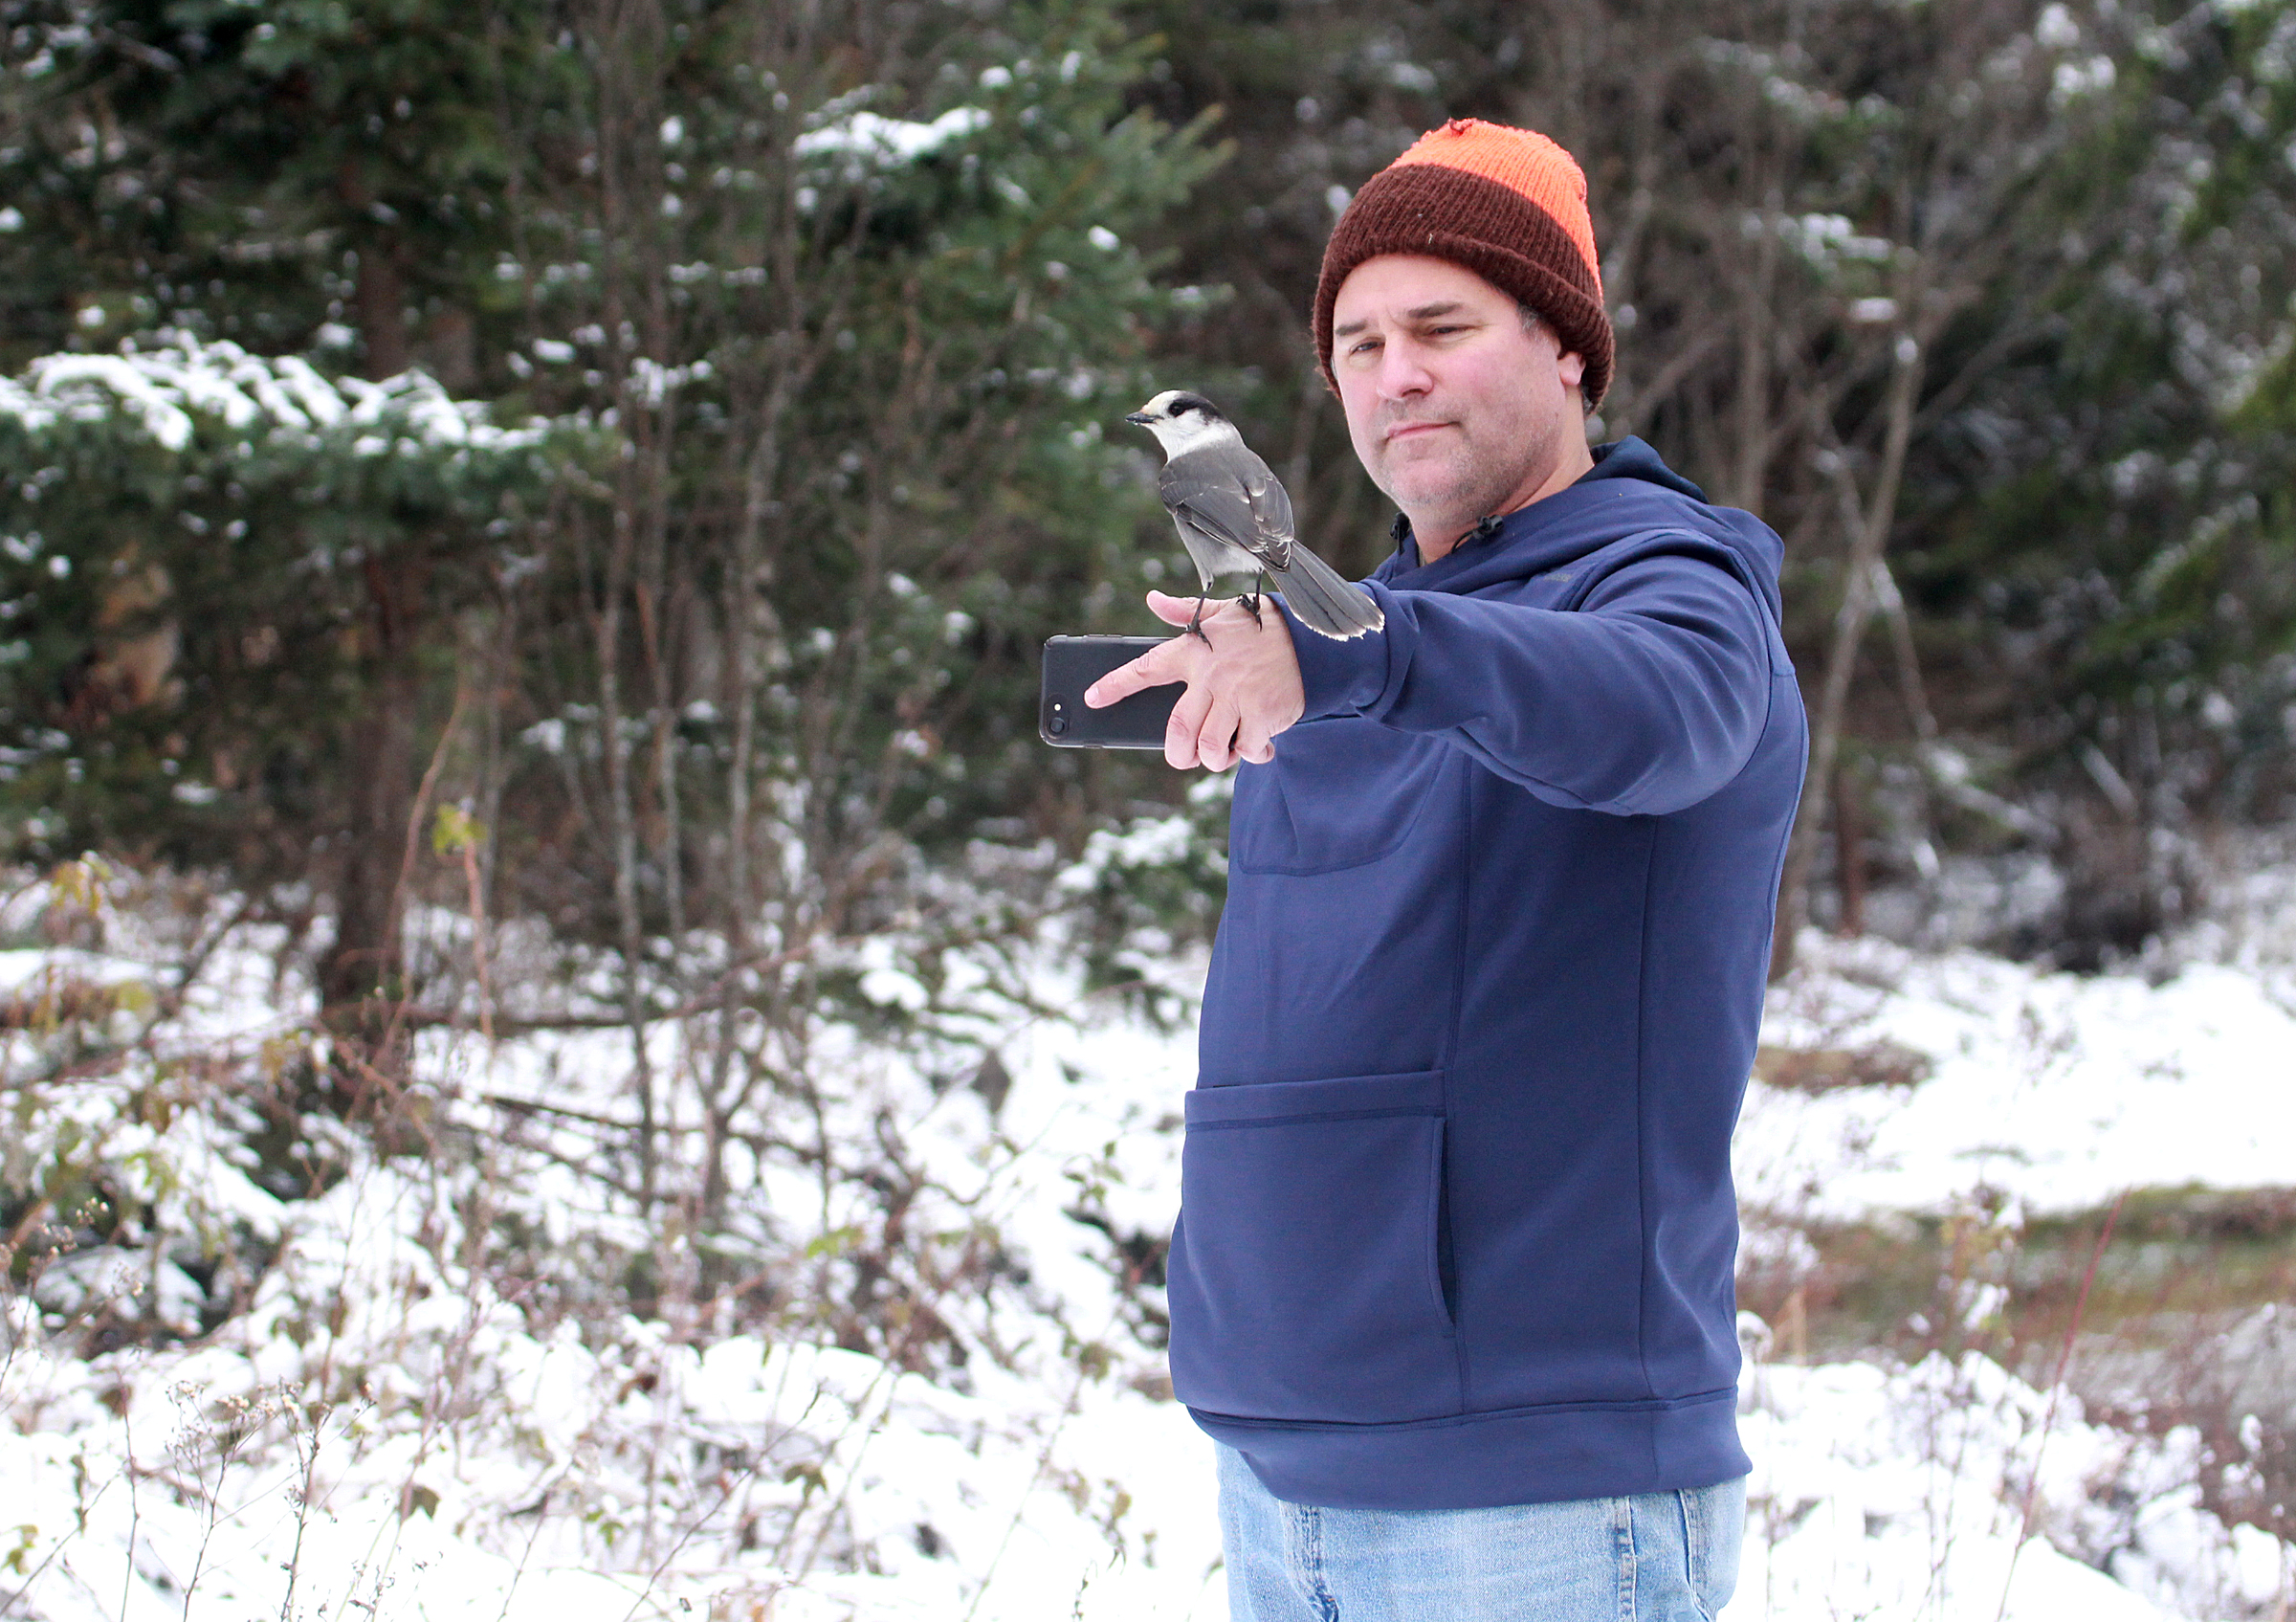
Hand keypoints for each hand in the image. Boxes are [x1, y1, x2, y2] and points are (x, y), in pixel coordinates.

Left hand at [1085, 591, 1305, 770]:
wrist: (1311, 638)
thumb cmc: (1259, 629)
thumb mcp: (1220, 613)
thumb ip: (1183, 612)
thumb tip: (1153, 600)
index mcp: (1194, 652)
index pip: (1146, 668)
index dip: (1115, 684)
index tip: (1092, 698)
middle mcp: (1211, 677)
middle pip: (1177, 729)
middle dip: (1177, 754)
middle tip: (1183, 757)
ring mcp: (1238, 697)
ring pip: (1210, 746)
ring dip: (1213, 759)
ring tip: (1224, 751)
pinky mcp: (1264, 713)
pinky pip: (1247, 749)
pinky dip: (1251, 755)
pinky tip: (1259, 745)